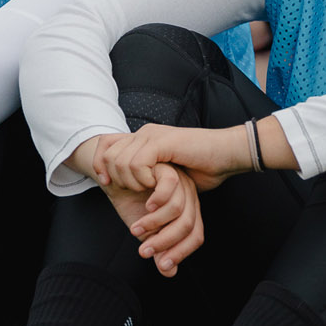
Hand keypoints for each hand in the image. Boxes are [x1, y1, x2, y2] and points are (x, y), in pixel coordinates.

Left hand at [93, 123, 245, 194]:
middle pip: (107, 155)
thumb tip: (127, 189)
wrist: (226, 155)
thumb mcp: (166, 174)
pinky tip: (154, 185)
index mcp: (142, 139)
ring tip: (146, 190)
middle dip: (114, 178)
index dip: (99, 165)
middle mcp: (144, 133)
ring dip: (131, 182)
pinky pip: (138, 163)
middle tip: (132, 192)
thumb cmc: (202, 167)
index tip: (107, 185)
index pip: (104, 144)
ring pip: (120, 161)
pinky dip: (142, 179)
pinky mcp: (162, 142)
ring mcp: (152, 135)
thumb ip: (148, 175)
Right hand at [101, 162, 204, 276]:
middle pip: (187, 225)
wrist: (113, 177)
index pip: (195, 236)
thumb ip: (157, 248)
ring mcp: (180, 180)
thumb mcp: (144, 230)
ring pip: (177, 208)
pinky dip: (156, 200)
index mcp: (187, 210)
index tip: (161, 266)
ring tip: (134, 230)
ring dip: (153, 223)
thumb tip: (170, 272)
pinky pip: (169, 185)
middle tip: (143, 251)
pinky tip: (144, 206)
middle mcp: (188, 196)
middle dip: (163, 243)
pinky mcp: (167, 166)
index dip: (180, 253)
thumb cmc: (132, 202)